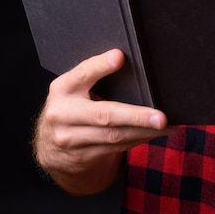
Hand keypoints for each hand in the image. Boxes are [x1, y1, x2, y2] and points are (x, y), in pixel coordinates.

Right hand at [34, 48, 174, 194]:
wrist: (48, 143)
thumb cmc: (71, 104)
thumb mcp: (73, 87)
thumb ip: (93, 76)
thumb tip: (128, 63)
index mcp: (62, 89)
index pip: (83, 74)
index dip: (101, 65)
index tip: (120, 56)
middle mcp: (63, 114)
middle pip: (105, 115)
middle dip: (136, 116)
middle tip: (161, 116)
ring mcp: (70, 139)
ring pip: (114, 136)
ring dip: (144, 131)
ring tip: (167, 126)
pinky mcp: (81, 157)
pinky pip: (116, 148)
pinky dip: (138, 140)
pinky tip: (153, 134)